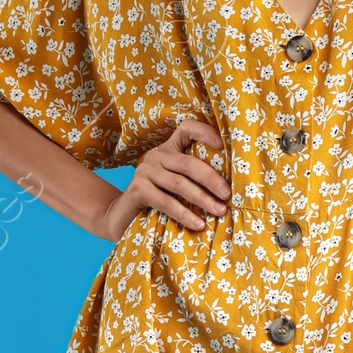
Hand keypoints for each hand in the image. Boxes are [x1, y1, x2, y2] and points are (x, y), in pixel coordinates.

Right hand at [96, 117, 227, 239]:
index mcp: (170, 149)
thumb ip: (195, 179)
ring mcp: (145, 171)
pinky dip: (185, 214)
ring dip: (203, 199)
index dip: (205, 132)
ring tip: (220, 211)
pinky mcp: (137, 189)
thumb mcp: (178, 185)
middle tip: (228, 195)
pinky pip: (166, 202)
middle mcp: (157, 155)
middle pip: (189, 163)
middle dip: (212, 179)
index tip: (223, 146)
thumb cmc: (159, 200)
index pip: (187, 128)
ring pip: (180, 184)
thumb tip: (230, 189)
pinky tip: (198, 224)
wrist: (123, 217)